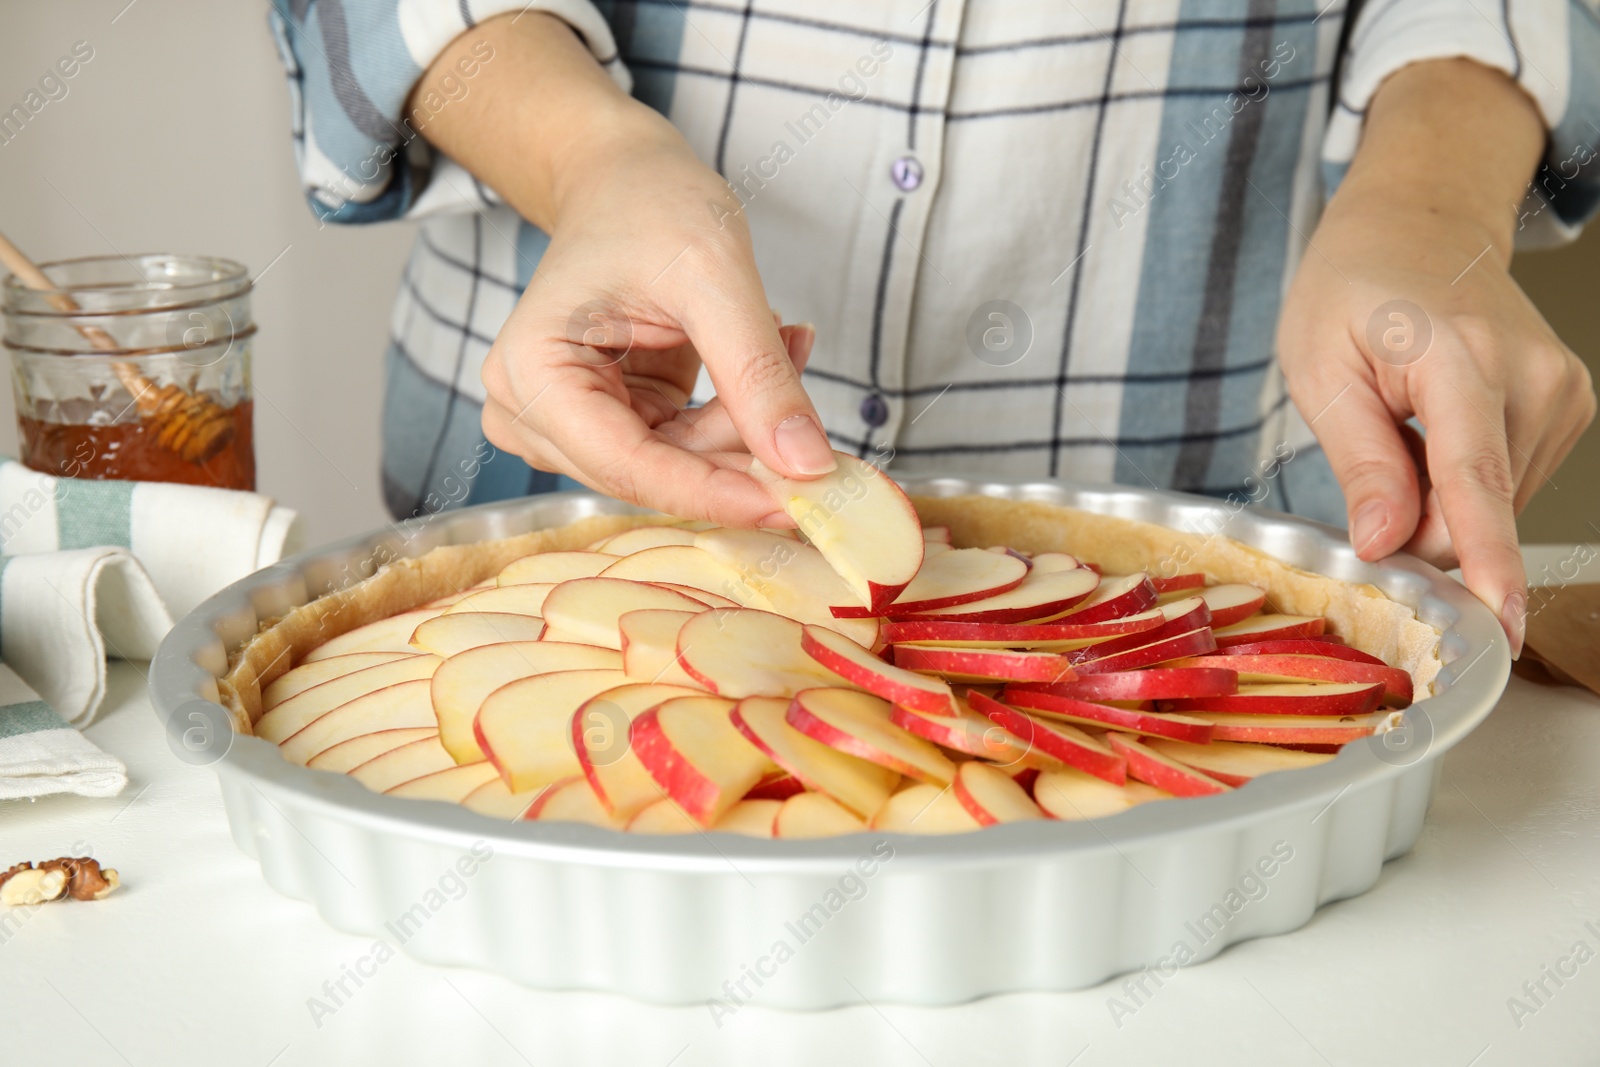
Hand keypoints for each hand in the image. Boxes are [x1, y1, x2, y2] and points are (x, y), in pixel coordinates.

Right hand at [416, 15, 835, 526]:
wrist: (625, 178)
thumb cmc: (649, 204)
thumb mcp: (715, 277)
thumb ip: (758, 375)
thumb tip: (807, 467)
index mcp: (531, 375)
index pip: (629, 467)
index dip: (716, 493)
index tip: (796, 508)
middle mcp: (532, 413)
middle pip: (656, 471)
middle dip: (740, 438)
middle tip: (803, 367)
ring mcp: (570, 424)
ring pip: (682, 465)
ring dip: (746, 417)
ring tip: (786, 336)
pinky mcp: (612, 425)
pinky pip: (689, 448)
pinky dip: (738, 410)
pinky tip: (769, 348)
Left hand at [1280, 189, 1593, 656]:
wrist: (1416, 224)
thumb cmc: (1352, 287)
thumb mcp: (1320, 369)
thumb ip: (1359, 462)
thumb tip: (1387, 544)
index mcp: (1459, 359)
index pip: (1476, 481)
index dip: (1486, 560)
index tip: (1500, 621)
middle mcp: (1530, 375)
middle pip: (1474, 510)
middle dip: (1413, 524)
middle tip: (1367, 469)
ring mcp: (1561, 391)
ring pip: (1491, 506)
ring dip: (1436, 500)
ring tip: (1402, 428)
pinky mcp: (1569, 406)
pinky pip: (1505, 485)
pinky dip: (1462, 482)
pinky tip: (1436, 431)